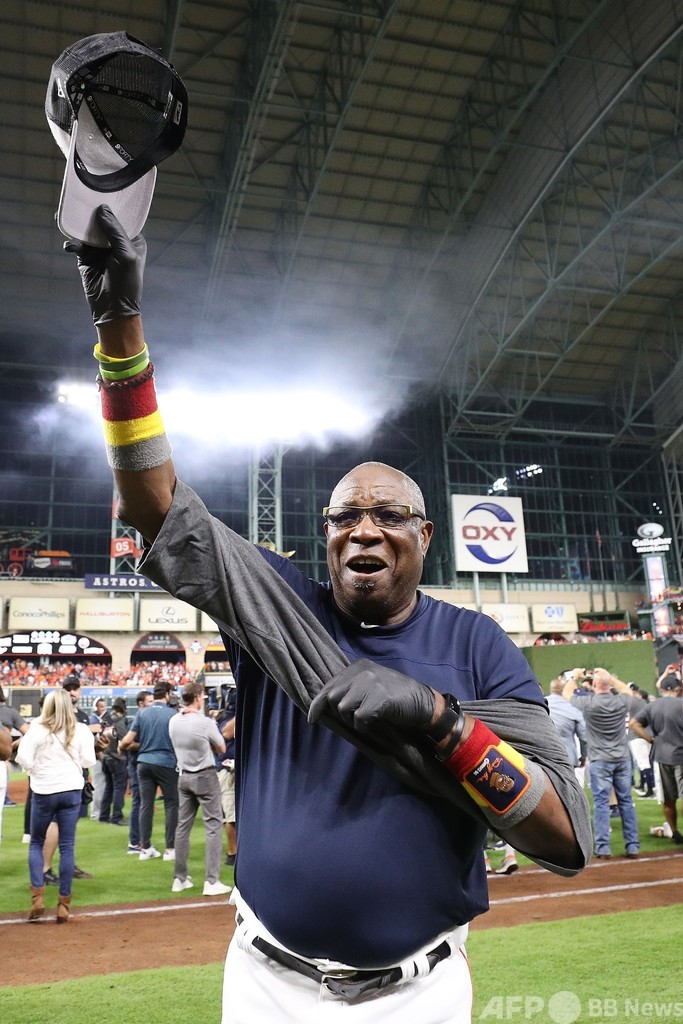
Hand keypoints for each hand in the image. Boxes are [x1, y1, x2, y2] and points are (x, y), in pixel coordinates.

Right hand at [64, 205, 145, 324]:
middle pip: (103, 221)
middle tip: (82, 200)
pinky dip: (73, 243)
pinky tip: (71, 246)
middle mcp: (116, 242)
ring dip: (79, 226)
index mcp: (132, 240)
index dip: (113, 206)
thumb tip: (102, 208)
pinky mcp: (86, 258)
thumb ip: (115, 231)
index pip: (122, 218)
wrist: (113, 309)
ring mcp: (100, 250)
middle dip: (92, 213)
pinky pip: (78, 245)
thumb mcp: (125, 254)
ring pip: (88, 231)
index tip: (102, 191)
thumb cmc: (126, 282)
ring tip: (69, 218)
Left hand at [308, 659, 435, 734]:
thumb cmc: (394, 696)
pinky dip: (364, 726)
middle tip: (354, 719)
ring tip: (368, 719)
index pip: (329, 686)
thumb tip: (325, 704)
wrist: (422, 702)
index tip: (313, 719)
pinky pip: (359, 718)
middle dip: (339, 713)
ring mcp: (370, 683)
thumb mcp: (370, 684)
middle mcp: (361, 671)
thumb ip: (350, 688)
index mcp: (357, 666)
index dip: (318, 704)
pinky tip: (376, 723)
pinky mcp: (379, 698)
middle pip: (332, 697)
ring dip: (353, 720)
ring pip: (343, 708)